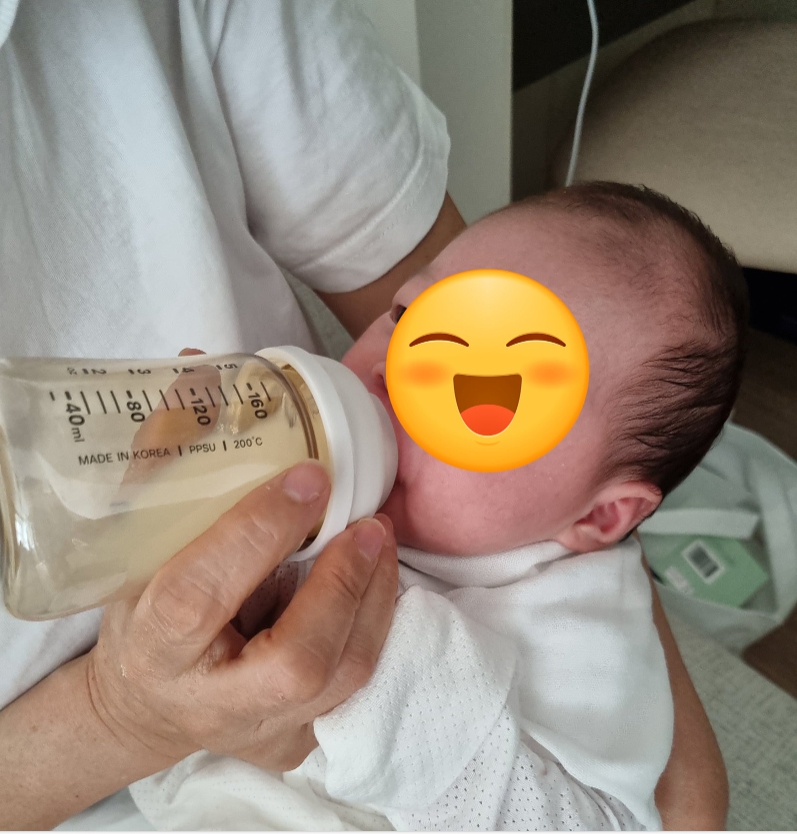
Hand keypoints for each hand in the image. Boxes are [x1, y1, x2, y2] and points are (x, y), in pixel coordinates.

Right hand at [86, 460, 397, 771]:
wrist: (147, 706)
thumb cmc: (141, 619)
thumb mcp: (135, 546)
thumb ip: (170, 468)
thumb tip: (199, 376)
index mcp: (152, 648)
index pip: (201, 596)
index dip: (258, 533)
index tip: (311, 477)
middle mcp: (208, 703)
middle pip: (295, 661)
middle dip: (343, 584)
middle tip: (370, 524)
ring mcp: (261, 731)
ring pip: (342, 680)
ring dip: (374, 599)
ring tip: (379, 540)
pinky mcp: (299, 740)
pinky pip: (356, 686)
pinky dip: (373, 624)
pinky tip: (374, 580)